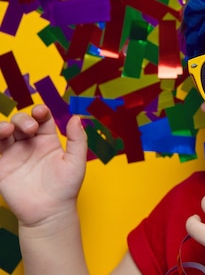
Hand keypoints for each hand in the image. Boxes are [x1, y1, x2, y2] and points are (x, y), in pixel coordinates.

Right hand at [0, 105, 86, 226]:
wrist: (49, 212)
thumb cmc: (66, 188)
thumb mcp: (76, 161)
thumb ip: (78, 139)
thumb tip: (75, 117)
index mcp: (48, 140)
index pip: (42, 118)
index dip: (40, 111)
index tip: (41, 111)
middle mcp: (30, 144)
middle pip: (22, 122)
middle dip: (23, 119)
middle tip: (30, 129)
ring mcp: (14, 154)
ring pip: (4, 132)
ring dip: (4, 126)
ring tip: (8, 130)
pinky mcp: (2, 166)